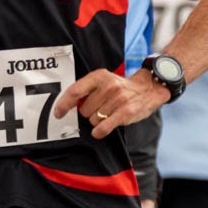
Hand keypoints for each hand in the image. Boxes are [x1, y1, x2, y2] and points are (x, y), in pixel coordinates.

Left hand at [54, 69, 169, 138]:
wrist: (148, 88)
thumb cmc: (121, 87)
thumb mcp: (104, 80)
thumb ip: (87, 89)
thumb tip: (68, 105)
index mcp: (99, 76)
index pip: (75, 91)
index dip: (64, 104)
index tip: (58, 113)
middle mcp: (108, 86)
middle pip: (84, 110)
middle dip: (88, 113)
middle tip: (100, 107)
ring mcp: (118, 99)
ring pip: (93, 120)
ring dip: (97, 121)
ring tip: (108, 113)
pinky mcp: (126, 112)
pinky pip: (103, 127)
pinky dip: (99, 131)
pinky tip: (101, 129)